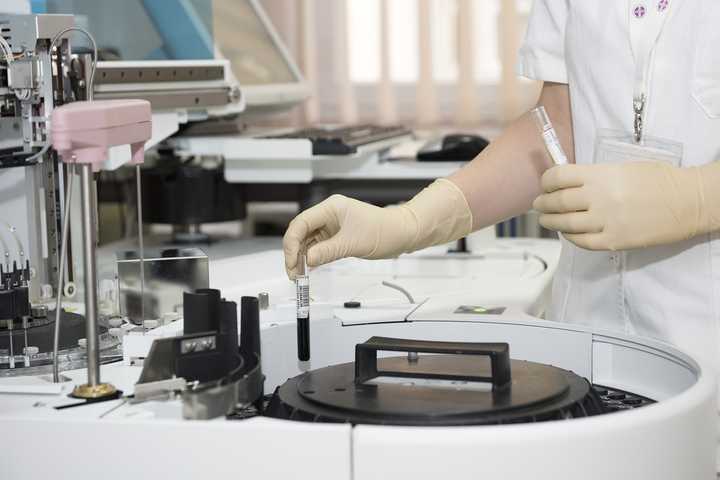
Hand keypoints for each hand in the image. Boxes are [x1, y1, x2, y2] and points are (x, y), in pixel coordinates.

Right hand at [283, 194, 415, 278]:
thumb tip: (307, 259)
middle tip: (293, 272)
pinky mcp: (336, 236)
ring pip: (308, 241)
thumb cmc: (384, 230)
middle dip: (294, 252)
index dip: (292, 242)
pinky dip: (312, 258)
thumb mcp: (353, 243)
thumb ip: (327, 251)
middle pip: (301, 232)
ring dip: (301, 257)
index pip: (302, 223)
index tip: (291, 260)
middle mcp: (329, 215)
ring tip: (299, 274)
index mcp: (331, 208)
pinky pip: (318, 247)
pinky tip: (308, 269)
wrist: (402, 233)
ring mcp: (332, 225)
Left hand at [533, 162, 705, 250]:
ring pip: (565, 224)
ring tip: (547, 219)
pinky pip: (581, 242)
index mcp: (601, 175)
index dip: (546, 181)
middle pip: (557, 202)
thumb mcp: (623, 168)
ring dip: (551, 221)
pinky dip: (570, 237)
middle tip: (539, 205)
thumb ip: (594, 176)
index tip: (545, 185)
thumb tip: (568, 184)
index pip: (558, 177)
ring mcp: (605, 222)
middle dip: (543, 203)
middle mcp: (599, 198)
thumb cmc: (659, 180)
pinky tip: (567, 232)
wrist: (689, 202)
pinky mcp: (613, 241)